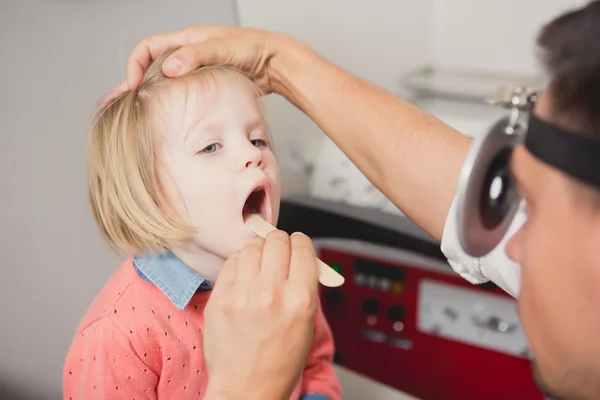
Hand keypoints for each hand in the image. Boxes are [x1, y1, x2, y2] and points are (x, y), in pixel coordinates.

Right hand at [104, 26, 309, 104]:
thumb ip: (195, 56)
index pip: (148, 47)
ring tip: (136, 113)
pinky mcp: (207, 83)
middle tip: (120, 104)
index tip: (134, 87)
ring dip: (150, 94)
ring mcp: (197, 68)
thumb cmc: (252, 50)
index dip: (135, 65)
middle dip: (134, 83)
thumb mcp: (221, 49)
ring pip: (165, 80)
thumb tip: (168, 69)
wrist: (276, 63)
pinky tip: (167, 115)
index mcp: (187, 39)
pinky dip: (169, 101)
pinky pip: (181, 91)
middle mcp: (188, 52)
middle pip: (151, 65)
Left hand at [203, 231, 319, 399]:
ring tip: (259, 265)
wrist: (247, 389)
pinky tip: (243, 276)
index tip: (296, 247)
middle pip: (277, 239)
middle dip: (280, 243)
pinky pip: (231, 262)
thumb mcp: (307, 323)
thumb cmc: (279, 362)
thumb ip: (304, 286)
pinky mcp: (220, 297)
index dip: (300, 244)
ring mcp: (243, 294)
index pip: (302, 246)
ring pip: (252, 246)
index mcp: (301, 298)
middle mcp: (272, 292)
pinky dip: (239, 263)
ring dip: (258, 251)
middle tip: (277, 253)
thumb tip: (298, 258)